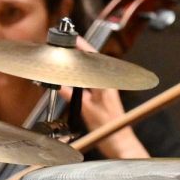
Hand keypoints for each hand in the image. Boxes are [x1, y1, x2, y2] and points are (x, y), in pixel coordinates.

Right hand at [60, 37, 148, 158]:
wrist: (119, 141)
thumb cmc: (107, 128)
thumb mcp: (86, 110)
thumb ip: (72, 95)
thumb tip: (60, 84)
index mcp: (106, 83)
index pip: (94, 59)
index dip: (84, 47)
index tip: (74, 39)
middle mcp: (108, 84)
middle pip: (94, 62)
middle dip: (81, 52)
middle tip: (67, 44)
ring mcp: (107, 89)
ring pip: (93, 70)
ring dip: (82, 63)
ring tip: (69, 55)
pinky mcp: (105, 96)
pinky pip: (92, 80)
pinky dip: (83, 75)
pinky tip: (76, 75)